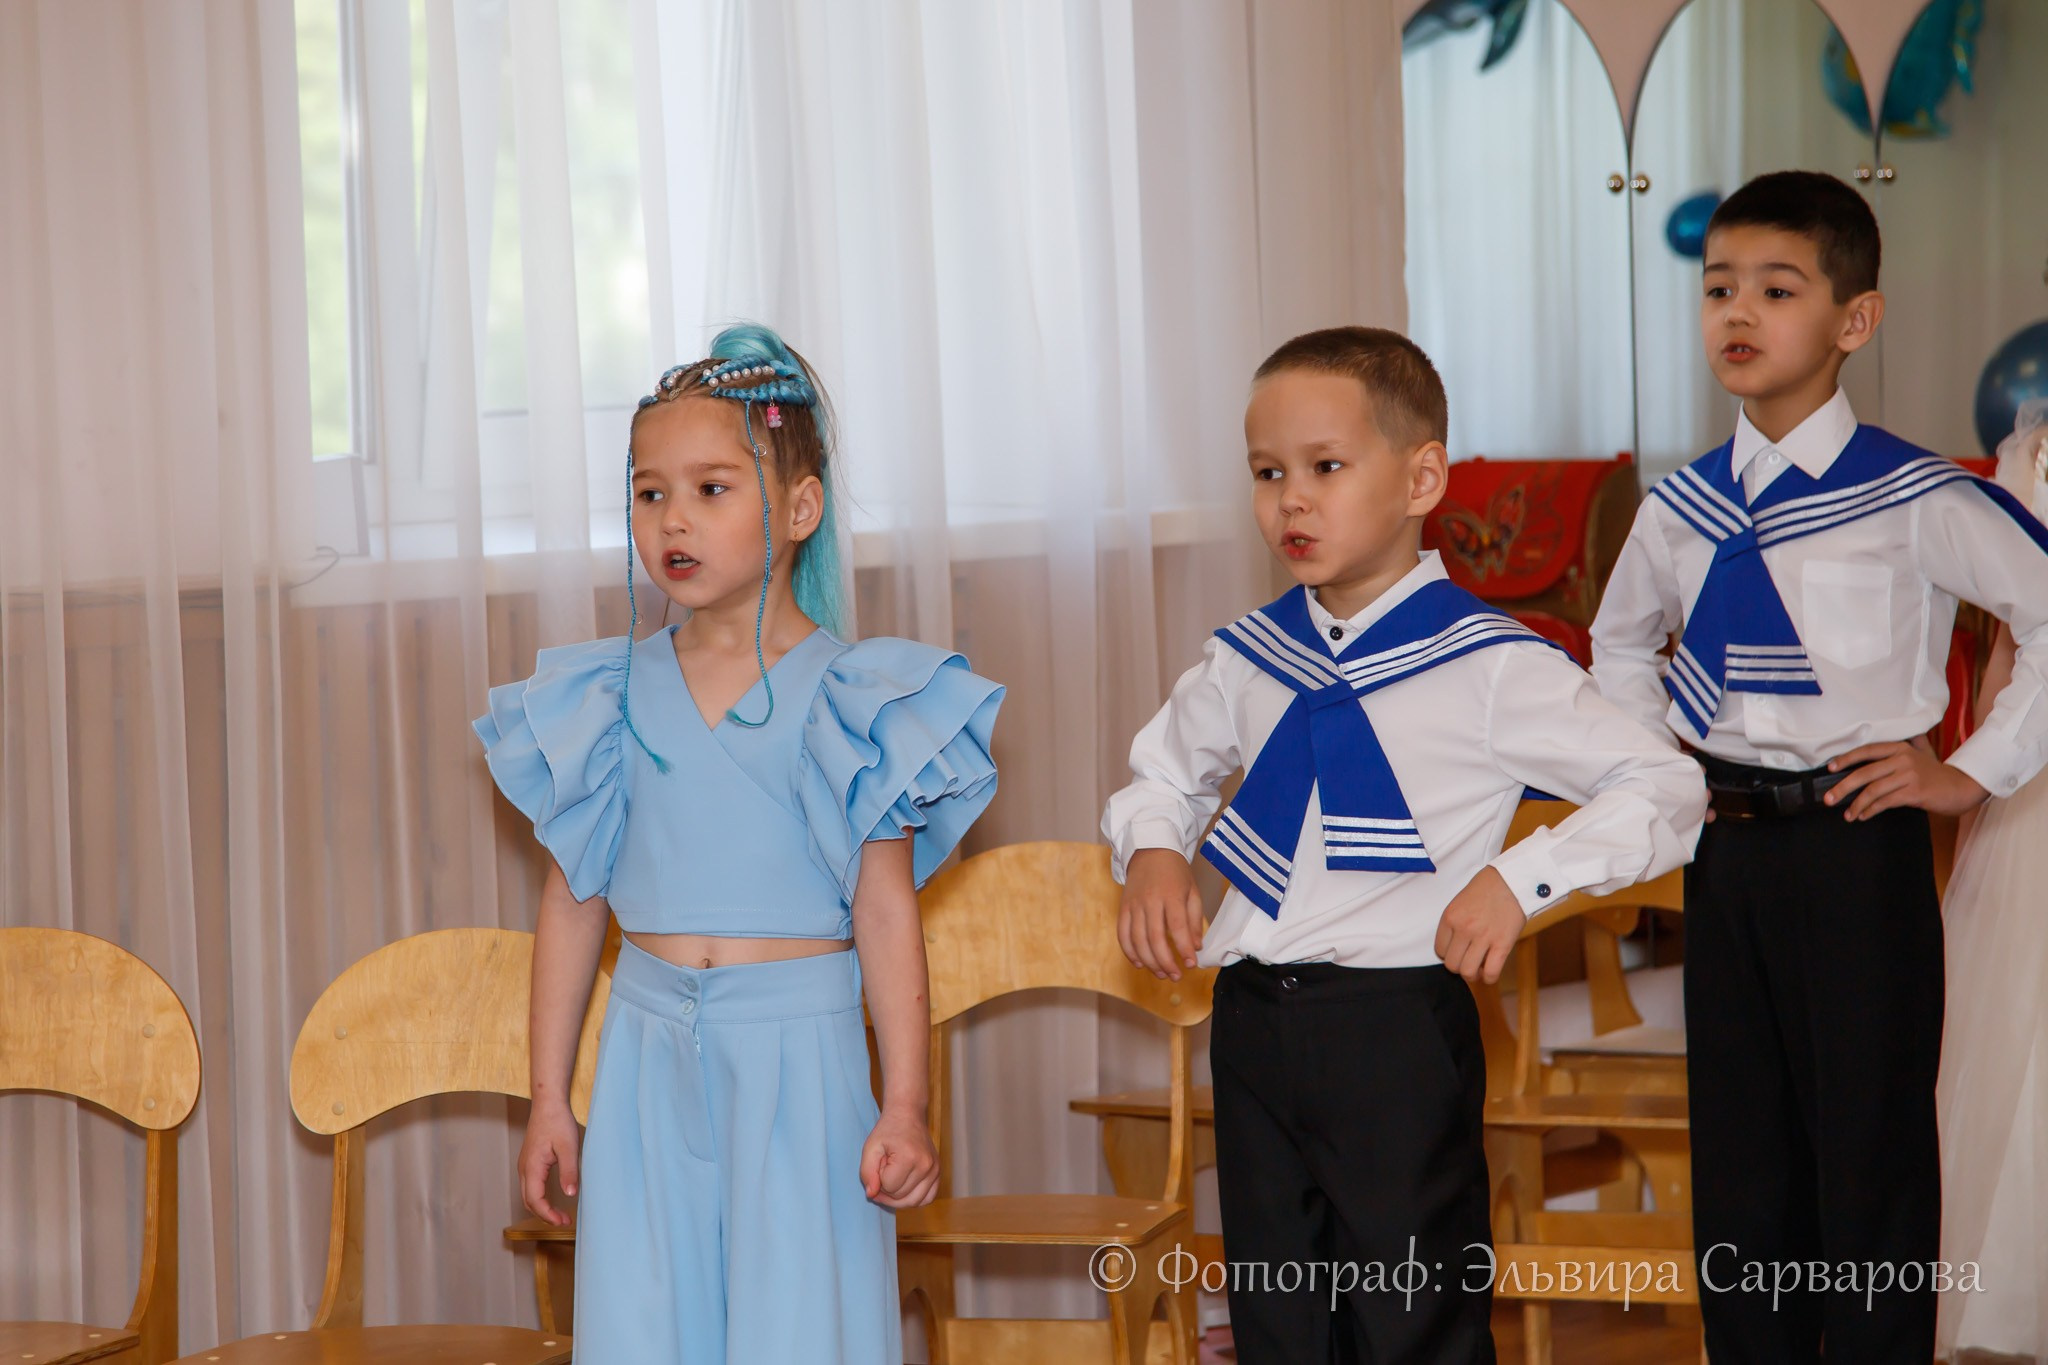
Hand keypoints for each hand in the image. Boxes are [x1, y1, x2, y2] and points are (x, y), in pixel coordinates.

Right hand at [519, 1101, 582, 1225]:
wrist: (548, 1103)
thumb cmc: (558, 1122)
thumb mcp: (568, 1147)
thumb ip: (569, 1171)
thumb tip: (570, 1194)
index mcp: (532, 1167)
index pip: (535, 1200)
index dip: (547, 1215)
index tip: (562, 1221)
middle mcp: (524, 1169)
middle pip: (529, 1201)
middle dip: (545, 1215)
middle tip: (564, 1221)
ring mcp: (525, 1165)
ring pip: (528, 1195)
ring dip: (542, 1208)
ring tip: (560, 1214)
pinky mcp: (530, 1162)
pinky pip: (530, 1186)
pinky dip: (539, 1198)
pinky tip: (554, 1199)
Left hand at [860, 1107, 939, 1208]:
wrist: (908, 1115)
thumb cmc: (888, 1131)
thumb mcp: (870, 1147)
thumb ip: (867, 1173)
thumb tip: (872, 1195)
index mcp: (909, 1157)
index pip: (889, 1187)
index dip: (879, 1180)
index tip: (880, 1164)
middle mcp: (926, 1165)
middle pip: (901, 1197)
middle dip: (887, 1190)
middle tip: (883, 1172)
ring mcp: (935, 1170)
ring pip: (914, 1202)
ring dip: (899, 1198)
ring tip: (893, 1181)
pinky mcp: (938, 1173)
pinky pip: (927, 1198)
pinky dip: (914, 1199)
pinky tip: (905, 1189)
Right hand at [1118, 848, 1204, 980]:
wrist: (1150, 849)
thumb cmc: (1175, 872)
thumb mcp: (1192, 890)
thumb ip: (1194, 919)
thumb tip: (1196, 946)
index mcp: (1171, 895)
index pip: (1177, 927)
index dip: (1183, 948)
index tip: (1191, 964)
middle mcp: (1150, 901)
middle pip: (1155, 938)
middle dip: (1166, 962)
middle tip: (1176, 976)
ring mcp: (1134, 905)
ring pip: (1138, 940)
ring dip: (1150, 962)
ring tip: (1162, 974)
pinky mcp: (1123, 908)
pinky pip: (1123, 934)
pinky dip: (1129, 952)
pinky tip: (1140, 963)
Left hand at [1433, 866, 1524, 984]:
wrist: (1512, 880)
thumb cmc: (1487, 889)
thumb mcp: (1460, 902)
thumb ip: (1455, 924)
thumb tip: (1454, 948)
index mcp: (1450, 917)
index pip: (1439, 950)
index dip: (1448, 954)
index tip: (1457, 951)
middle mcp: (1464, 929)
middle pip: (1452, 964)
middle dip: (1459, 966)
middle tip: (1468, 961)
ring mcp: (1483, 937)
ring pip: (1468, 972)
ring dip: (1472, 975)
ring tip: (1479, 968)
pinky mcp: (1502, 944)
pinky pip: (1491, 972)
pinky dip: (1489, 978)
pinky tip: (1490, 972)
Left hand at [1824, 738, 1989, 820]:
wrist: (1962, 787)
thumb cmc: (1937, 773)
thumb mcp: (1920, 753)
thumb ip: (1903, 747)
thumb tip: (1880, 744)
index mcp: (1900, 748)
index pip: (1867, 750)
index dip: (1846, 759)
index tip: (1830, 768)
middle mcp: (1903, 759)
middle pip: (1865, 772)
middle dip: (1843, 787)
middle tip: (1829, 798)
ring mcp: (1909, 775)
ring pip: (1873, 790)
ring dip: (1856, 804)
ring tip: (1847, 814)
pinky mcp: (1915, 792)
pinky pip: (1886, 802)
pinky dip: (1871, 810)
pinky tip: (1863, 815)